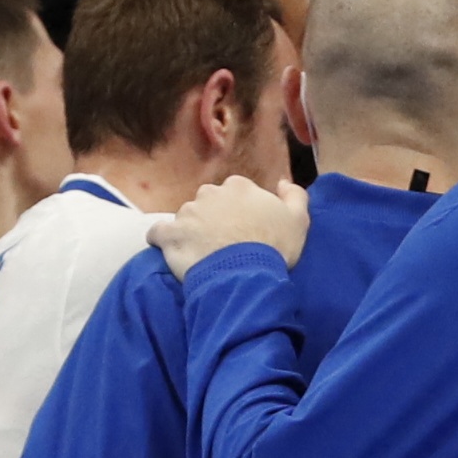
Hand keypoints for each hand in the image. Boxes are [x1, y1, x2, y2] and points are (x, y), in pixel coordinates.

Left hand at [153, 175, 307, 277]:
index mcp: (238, 187)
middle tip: (223, 243)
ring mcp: (187, 213)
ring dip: (191, 231)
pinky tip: (171, 251)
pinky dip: (163, 240)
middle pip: (208, 203)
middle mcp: (210, 193)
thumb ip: (294, 195)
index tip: (244, 230)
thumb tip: (283, 182)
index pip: (235, 193)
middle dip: (213, 219)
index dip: (239, 212)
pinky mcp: (170, 235)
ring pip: (186, 218)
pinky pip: (158, 233)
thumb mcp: (298, 220)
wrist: (246, 275)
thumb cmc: (274, 248)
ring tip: (202, 254)